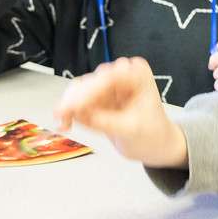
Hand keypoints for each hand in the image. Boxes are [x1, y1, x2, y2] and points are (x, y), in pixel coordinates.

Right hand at [54, 58, 188, 168]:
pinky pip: (76, 99)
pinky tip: (66, 124)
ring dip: (69, 106)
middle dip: (74, 101)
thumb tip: (78, 114)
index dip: (87, 93)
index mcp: (137, 74)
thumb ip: (105, 121)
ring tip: (64, 125)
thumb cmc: (153, 134)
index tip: (71, 108)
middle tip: (61, 118)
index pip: (108, 78)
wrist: (155, 145)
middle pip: (90, 81)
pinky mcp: (97, 96)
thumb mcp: (131, 130)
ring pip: (79, 89)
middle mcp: (121, 73)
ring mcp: (108, 84)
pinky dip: (69, 111)